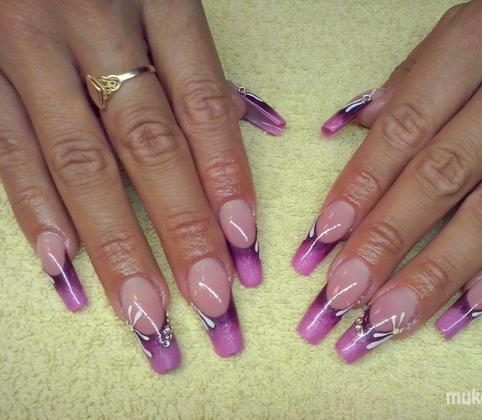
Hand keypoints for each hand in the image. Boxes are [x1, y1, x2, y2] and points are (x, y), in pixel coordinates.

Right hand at [0, 0, 283, 372]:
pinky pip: (5, 147)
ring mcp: (26, 49)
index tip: (244, 241)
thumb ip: (191, 58)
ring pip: (78, 161)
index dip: (225, 175)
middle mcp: (90, 24)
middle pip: (146, 144)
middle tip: (208, 298)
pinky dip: (34, 207)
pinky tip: (61, 262)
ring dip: (114, 243)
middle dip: (180, 229)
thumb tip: (236, 126)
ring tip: (145, 307)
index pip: (200, 103)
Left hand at [293, 0, 481, 361]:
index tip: (324, 236)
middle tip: (345, 294)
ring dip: (438, 275)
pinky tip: (463, 310)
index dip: (361, 186)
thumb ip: (406, 87)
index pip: (405, 127)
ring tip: (391, 318)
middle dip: (388, 243)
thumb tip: (347, 136)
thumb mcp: (456, 37)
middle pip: (444, 177)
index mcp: (479, 40)